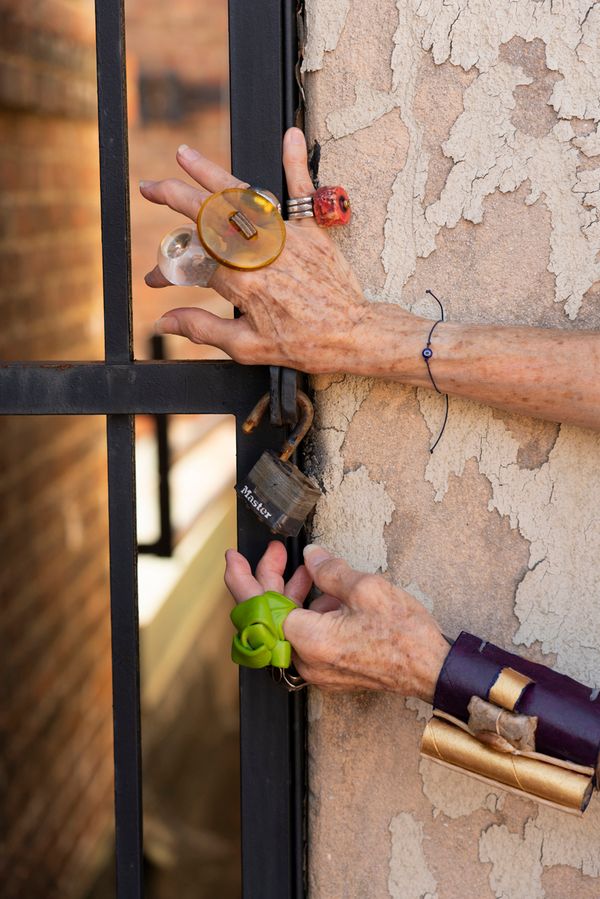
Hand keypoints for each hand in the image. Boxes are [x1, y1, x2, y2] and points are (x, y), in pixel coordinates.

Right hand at [140, 129, 424, 375]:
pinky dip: (297, 161)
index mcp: (242, 282)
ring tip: (185, 156)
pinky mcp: (313, 231)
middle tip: (149, 188)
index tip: (156, 279)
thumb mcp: (247, 348)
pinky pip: (304, 190)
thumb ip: (203, 330)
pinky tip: (290, 135)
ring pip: (242, 195)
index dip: (168, 269)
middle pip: (208, 214)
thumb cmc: (304, 344)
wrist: (353, 336)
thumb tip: (166, 321)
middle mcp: (261, 251)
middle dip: (173, 196)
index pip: (193, 264)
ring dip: (210, 172)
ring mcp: (287, 236)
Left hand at [225, 542, 448, 701]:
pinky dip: (308, 613)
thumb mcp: (366, 589)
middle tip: (279, 553)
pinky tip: (325, 594)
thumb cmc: (404, 634)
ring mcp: (317, 669)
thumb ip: (330, 570)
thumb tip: (312, 557)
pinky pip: (304, 638)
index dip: (241, 579)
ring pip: (287, 626)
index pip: (257, 607)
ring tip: (309, 570)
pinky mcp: (329, 671)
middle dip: (271, 580)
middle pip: (270, 615)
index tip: (233, 558)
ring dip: (292, 595)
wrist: (432, 669)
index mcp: (309, 639)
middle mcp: (306, 659)